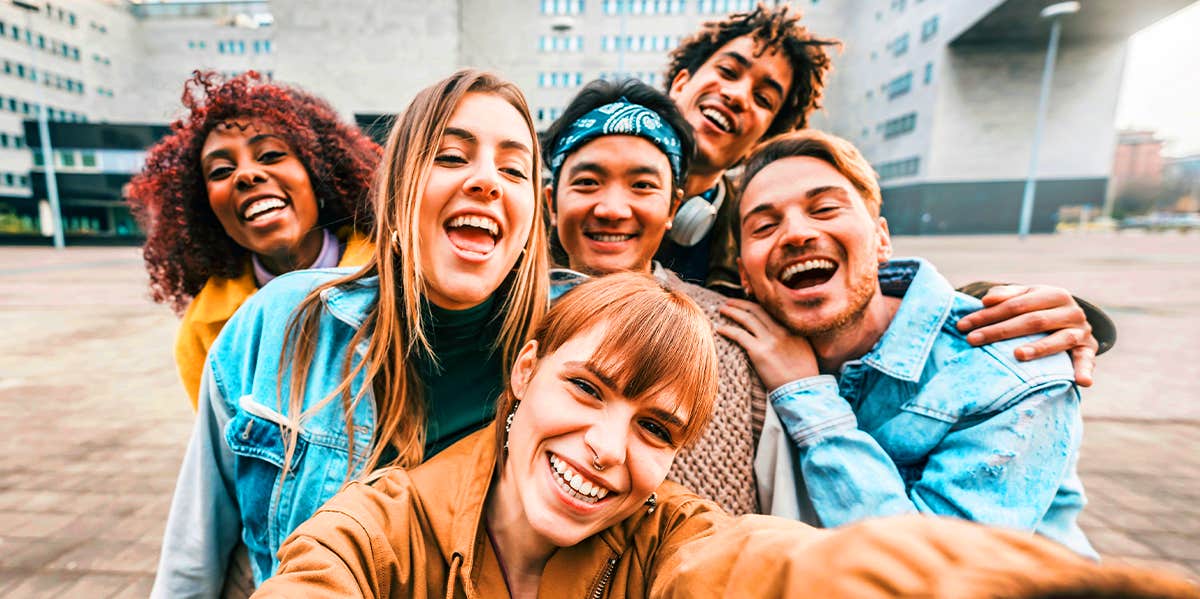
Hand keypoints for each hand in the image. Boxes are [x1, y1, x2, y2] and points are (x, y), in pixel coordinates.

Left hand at [717, 298, 819, 389]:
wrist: (804, 390)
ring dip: (732, 312)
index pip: (770, 310)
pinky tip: (720, 329)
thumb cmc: (804, 376)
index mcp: (792, 328)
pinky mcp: (759, 352)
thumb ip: (792, 339)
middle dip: (741, 304)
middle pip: (757, 310)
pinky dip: (728, 330)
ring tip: (722, 310)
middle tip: (729, 302)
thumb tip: (781, 337)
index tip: (745, 304)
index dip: (755, 305)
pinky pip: (739, 335)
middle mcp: (781, 330)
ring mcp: (770, 340)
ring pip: (746, 319)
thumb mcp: (804, 349)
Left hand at [956, 285, 1097, 386]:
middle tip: (973, 340)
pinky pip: (1088, 361)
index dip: (988, 315)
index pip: (1015, 304)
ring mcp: (1081, 331)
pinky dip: (1085, 370)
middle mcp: (1070, 311)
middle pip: (1033, 321)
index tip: (962, 326)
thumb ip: (1007, 296)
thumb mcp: (1026, 297)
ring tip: (1017, 355)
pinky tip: (1082, 382)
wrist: (1073, 318)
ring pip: (1059, 339)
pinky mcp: (1088, 349)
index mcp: (1053, 294)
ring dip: (1039, 348)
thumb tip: (986, 299)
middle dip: (1000, 331)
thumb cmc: (1039, 308)